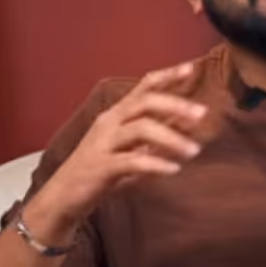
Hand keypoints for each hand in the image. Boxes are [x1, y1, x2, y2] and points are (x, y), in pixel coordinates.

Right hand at [39, 63, 206, 219]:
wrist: (63, 198)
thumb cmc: (101, 170)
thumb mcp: (131, 146)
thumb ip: (156, 131)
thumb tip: (187, 119)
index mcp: (117, 115)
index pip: (143, 88)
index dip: (166, 76)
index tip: (191, 68)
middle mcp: (109, 123)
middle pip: (144, 102)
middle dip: (175, 105)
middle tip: (202, 114)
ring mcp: (102, 144)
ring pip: (140, 129)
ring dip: (172, 138)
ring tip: (194, 151)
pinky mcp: (100, 167)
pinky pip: (131, 161)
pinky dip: (156, 164)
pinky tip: (174, 170)